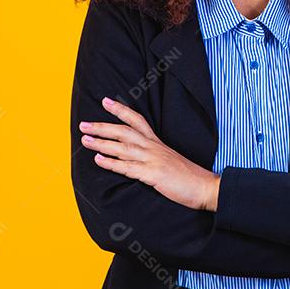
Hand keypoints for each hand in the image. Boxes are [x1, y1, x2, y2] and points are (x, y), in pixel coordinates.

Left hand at [79, 97, 220, 211]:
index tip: (105, 101)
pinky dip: (112, 163)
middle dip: (103, 126)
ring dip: (101, 143)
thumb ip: (154, 156)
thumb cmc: (188, 176)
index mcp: (157, 143)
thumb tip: (137, 157)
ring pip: (122, 148)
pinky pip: (128, 168)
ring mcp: (153, 160)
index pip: (137, 120)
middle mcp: (153, 148)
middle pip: (124, 132)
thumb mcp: (169, 160)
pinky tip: (98, 160)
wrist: (205, 187)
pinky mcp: (153, 175)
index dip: (120, 110)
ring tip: (85, 140)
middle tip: (84, 124)